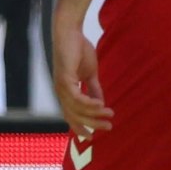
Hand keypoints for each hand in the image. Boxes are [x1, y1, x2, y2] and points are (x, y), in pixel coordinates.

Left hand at [52, 19, 111, 135]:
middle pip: (75, 116)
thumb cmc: (78, 49)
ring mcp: (61, 86)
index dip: (80, 127)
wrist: (70, 32)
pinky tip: (101, 105)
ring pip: (77, 109)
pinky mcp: (64, 79)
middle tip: (108, 127)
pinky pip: (77, 98)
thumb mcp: (90, 73)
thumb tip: (102, 103)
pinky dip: (89, 103)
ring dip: (94, 114)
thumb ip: (94, 88)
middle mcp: (61, 92)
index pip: (71, 116)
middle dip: (92, 124)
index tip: (92, 137)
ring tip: (109, 114)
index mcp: (65, 92)